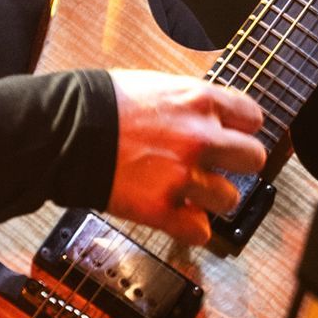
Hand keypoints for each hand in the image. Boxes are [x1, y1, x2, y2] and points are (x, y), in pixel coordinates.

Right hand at [105, 70, 265, 245]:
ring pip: (229, 199)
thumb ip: (187, 102)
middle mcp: (200, 139)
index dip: (242, 128)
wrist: (64, 131)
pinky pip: (199, 232)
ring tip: (190, 192)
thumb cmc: (101, 104)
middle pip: (253, 159)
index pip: (252, 117)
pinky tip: (177, 216)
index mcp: (199, 101)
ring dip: (211, 198)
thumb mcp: (154, 85)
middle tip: (219, 166)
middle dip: (238, 164)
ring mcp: (183, 176)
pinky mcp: (162, 210)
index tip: (233, 134)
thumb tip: (206, 111)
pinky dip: (190, 228)